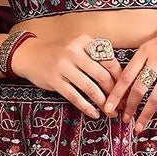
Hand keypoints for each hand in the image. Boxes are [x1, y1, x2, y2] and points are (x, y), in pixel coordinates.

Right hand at [9, 29, 124, 118]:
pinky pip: (75, 97)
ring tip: (110, 112)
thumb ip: (95, 55)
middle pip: (102, 75)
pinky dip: (87, 107)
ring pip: (90, 88)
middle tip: (121, 105)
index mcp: (84, 41)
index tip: (127, 89)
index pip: (109, 60)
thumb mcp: (77, 46)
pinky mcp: (54, 81)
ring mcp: (63, 67)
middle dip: (114, 93)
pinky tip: (95, 114)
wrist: (30, 55)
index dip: (120, 77)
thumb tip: (120, 77)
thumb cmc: (59, 53)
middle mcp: (74, 52)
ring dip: (103, 103)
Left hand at [102, 12, 156, 131]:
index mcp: (146, 51)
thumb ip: (140, 61)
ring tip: (139, 126)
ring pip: (156, 96)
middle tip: (124, 120)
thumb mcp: (153, 44)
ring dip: (146, 114)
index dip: (116, 94)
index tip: (108, 107)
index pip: (126, 76)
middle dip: (130, 107)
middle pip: (139, 88)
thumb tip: (124, 83)